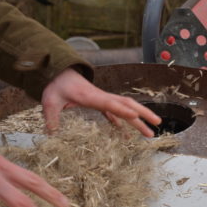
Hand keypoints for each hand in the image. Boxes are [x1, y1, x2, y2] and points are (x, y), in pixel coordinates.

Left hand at [41, 68, 160, 136]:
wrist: (59, 72)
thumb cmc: (56, 85)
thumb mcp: (50, 101)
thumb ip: (51, 118)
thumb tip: (51, 134)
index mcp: (91, 97)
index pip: (110, 104)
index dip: (123, 111)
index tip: (136, 117)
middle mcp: (102, 97)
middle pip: (128, 104)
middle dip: (143, 114)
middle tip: (157, 124)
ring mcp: (103, 99)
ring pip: (126, 107)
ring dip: (139, 118)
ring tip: (150, 131)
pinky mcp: (100, 102)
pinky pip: (115, 113)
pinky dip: (123, 122)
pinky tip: (125, 133)